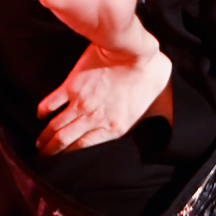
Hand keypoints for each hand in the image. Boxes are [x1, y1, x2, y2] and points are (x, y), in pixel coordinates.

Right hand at [36, 42, 172, 154]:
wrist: (135, 53)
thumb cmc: (152, 77)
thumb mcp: (159, 105)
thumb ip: (162, 118)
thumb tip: (176, 128)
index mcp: (114, 127)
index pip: (84, 148)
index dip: (69, 157)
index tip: (60, 162)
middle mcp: (93, 119)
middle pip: (64, 141)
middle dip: (50, 152)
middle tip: (42, 157)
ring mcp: (80, 104)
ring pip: (55, 127)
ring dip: (44, 137)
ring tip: (38, 143)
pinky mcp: (71, 86)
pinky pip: (49, 103)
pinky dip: (43, 111)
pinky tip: (40, 115)